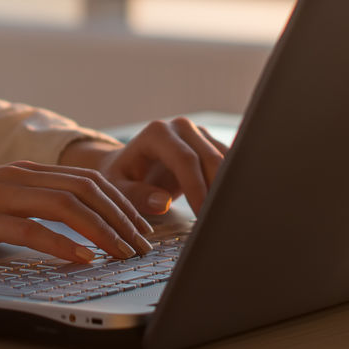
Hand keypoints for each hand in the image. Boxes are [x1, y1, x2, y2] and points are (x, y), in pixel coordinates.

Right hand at [0, 161, 155, 263]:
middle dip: (123, 218)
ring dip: (102, 231)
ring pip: (67, 205)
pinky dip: (62, 244)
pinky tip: (82, 259)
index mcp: (27, 171)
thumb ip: (35, 210)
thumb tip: (77, 234)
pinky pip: (31, 228)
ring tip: (123, 254)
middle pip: (87, 190)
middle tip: (144, 246)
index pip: (89, 181)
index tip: (145, 228)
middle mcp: (18, 175)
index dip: (123, 203)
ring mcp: (0, 192)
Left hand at [60, 117, 228, 216]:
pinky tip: (227, 205)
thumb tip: (163, 202)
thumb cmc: (121, 177)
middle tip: (219, 221)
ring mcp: (199, 133)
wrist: (129, 165)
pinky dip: (229, 184)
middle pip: (210, 158)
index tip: (202, 214)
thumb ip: (136, 195)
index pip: (185, 160)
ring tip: (224, 216)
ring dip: (226, 189)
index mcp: (157, 133)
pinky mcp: (211, 143)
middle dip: (216, 191)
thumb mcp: (118, 188)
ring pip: (225, 160)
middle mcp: (181, 127)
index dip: (196, 188)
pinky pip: (229, 163)